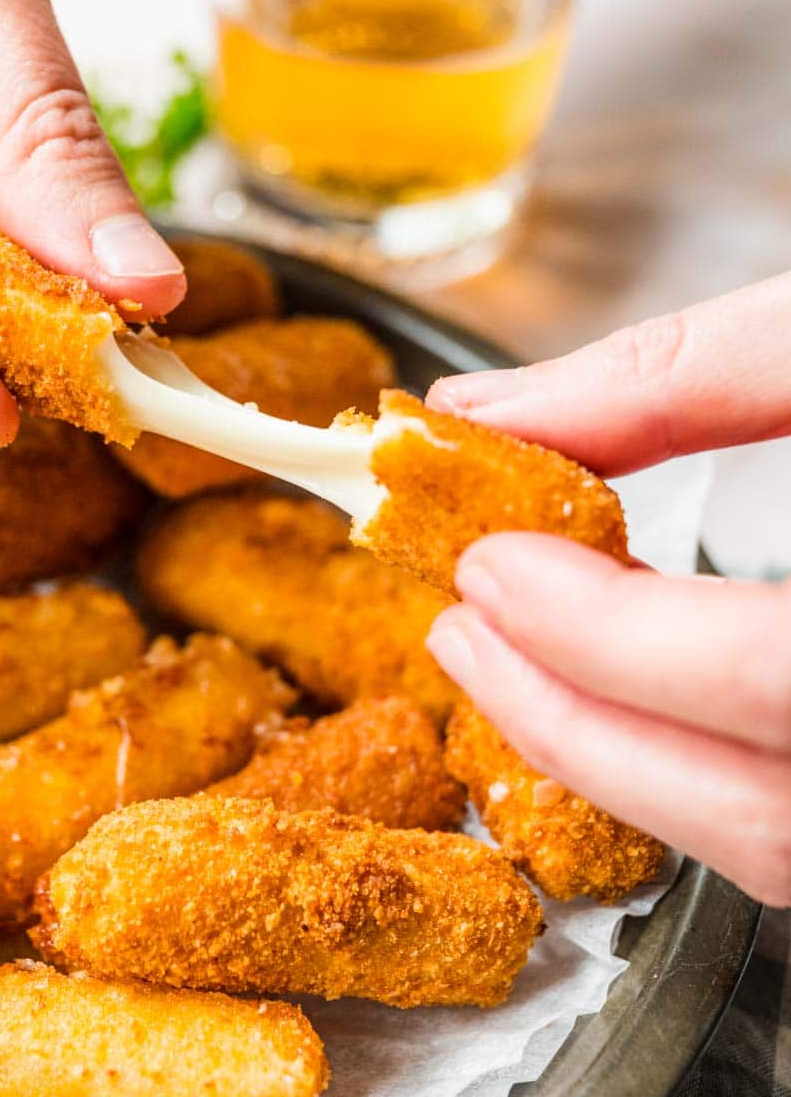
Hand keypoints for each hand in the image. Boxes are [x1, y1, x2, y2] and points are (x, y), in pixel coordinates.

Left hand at [424, 274, 790, 904]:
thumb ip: (676, 375)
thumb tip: (493, 411)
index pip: (773, 675)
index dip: (604, 635)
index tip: (485, 565)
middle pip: (762, 808)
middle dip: (571, 718)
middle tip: (463, 628)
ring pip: (781, 847)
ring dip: (616, 759)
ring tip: (509, 661)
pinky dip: (691, 772)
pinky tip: (619, 697)